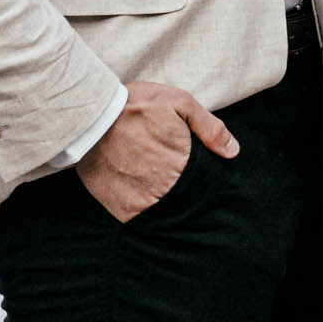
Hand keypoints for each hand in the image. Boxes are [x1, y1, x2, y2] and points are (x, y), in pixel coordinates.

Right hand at [76, 84, 235, 222]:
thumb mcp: (178, 102)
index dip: (200, 177)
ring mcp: (144, 201)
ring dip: (164, 202)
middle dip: (182, 189)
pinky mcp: (123, 210)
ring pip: (166, 211)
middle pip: (186, 198)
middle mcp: (166, 186)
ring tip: (153, 182)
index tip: (190, 168)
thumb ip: (209, 127)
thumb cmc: (135, 106)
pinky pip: (141, 219)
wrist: (89, 117)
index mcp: (184, 163)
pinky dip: (144, 210)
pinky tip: (139, 192)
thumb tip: (233, 151)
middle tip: (167, 173)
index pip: (204, 182)